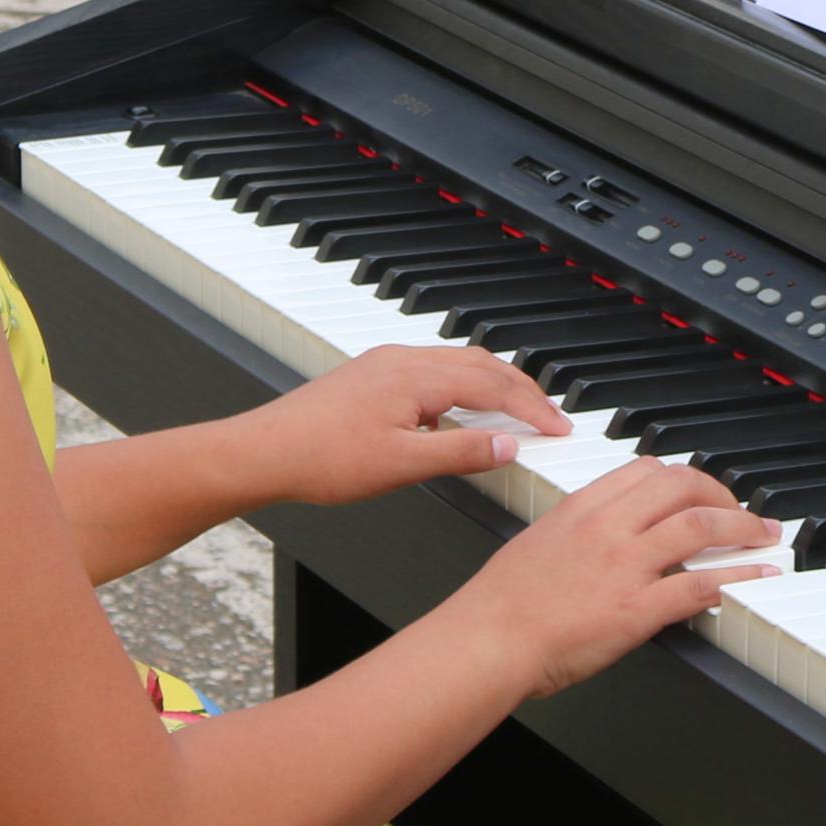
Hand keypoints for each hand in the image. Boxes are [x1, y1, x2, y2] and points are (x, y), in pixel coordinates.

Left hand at [234, 345, 567, 509]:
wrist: (264, 451)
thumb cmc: (321, 459)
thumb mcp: (402, 465)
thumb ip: (461, 454)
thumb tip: (509, 445)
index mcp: (416, 376)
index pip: (493, 386)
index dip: (533, 408)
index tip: (560, 427)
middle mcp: (403, 360)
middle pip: (480, 365)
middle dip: (521, 388)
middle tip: (549, 416)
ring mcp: (384, 365)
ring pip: (455, 364)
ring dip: (492, 384)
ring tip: (515, 413)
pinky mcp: (371, 376)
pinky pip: (431, 372)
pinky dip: (461, 388)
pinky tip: (457, 418)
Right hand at [448, 458, 776, 698]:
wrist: (489, 640)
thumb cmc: (501, 605)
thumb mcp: (539, 545)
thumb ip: (578, 534)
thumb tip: (607, 542)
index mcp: (581, 508)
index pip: (645, 470)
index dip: (683, 477)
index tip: (700, 490)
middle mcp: (607, 527)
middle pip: (681, 487)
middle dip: (723, 494)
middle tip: (743, 511)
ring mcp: (624, 565)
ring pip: (699, 525)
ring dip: (742, 529)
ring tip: (764, 536)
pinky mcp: (636, 609)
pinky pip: (699, 585)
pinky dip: (735, 577)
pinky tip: (754, 577)